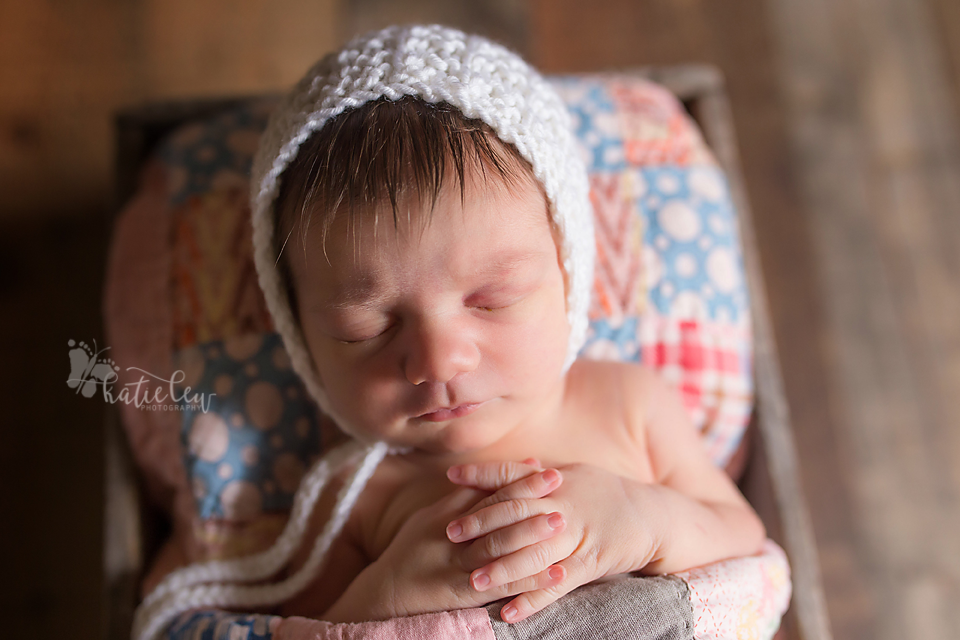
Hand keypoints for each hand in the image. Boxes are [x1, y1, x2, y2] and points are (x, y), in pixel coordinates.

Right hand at [324, 460, 567, 621]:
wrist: (386, 593)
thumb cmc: (413, 549)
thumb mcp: (433, 516)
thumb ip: (465, 495)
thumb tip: (502, 472)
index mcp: (450, 516)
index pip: (488, 494)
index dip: (518, 481)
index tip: (546, 471)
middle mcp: (455, 538)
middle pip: (496, 516)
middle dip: (530, 502)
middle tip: (560, 488)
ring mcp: (460, 567)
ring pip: (500, 548)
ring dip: (533, 536)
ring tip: (563, 525)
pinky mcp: (466, 595)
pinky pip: (502, 586)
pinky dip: (530, 580)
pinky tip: (556, 574)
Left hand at [446, 462, 659, 622]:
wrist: (652, 514)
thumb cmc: (606, 492)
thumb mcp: (574, 474)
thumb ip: (540, 473)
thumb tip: (513, 463)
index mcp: (555, 480)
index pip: (512, 473)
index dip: (481, 474)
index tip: (452, 475)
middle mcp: (562, 504)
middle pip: (515, 511)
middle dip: (481, 522)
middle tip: (450, 533)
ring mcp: (576, 534)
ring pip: (533, 552)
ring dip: (501, 568)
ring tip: (472, 580)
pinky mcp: (590, 562)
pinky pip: (557, 584)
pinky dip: (533, 599)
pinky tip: (509, 612)